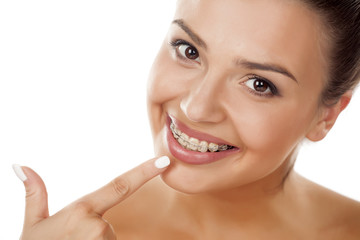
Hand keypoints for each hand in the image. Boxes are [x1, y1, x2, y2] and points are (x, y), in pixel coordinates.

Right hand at [13, 156, 169, 239]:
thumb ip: (35, 194)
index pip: (120, 186)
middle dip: (93, 231)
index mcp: (82, 210)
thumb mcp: (33, 224)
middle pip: (107, 224)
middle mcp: (97, 226)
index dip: (144, 172)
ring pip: (108, 239)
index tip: (165, 162)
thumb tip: (21, 166)